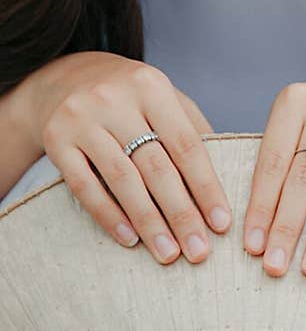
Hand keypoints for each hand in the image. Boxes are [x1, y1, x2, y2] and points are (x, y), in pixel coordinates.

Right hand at [27, 51, 231, 264]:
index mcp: (151, 85)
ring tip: (168, 253)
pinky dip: (109, 215)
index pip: (186, 144)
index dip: (206, 187)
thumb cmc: (129, 95)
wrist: (64, 77)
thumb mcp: (162, 97)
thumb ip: (191, 128)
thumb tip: (223, 177)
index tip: (222, 224)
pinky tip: (130, 239)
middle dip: (181, 213)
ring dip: (149, 222)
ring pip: (122, 180)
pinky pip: (84, 186)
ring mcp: (82, 120)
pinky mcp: (57, 141)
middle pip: (156, 166)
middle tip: (199, 252)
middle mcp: (115, 100)